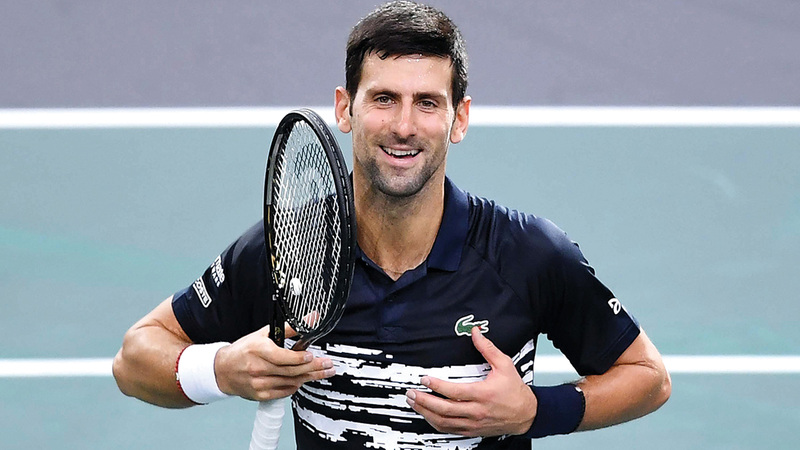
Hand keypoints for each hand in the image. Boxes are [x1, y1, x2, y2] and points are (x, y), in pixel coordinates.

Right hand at [213, 324, 334, 400]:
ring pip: (290, 382)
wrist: (224, 370)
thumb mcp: (263, 333)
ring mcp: (259, 383)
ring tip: (322, 373)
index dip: (299, 358)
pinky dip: (295, 386)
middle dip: (313, 369)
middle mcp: (258, 368)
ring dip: (308, 378)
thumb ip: (289, 328)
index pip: (282, 357)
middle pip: (291, 371)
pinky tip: (303, 380)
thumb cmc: (244, 350)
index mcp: (258, 350)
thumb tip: (310, 319)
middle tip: (328, 366)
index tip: (312, 356)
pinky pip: (283, 392)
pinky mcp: (260, 394)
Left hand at [405, 327, 537, 436]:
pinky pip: (450, 429)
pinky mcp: (472, 430)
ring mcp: (473, 423)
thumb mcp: (504, 365)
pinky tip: (427, 415)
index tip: (424, 379)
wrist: (527, 414)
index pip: (454, 392)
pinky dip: (435, 423)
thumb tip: (476, 333)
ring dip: (426, 413)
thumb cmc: (515, 391)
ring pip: (444, 422)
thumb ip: (488, 349)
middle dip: (424, 401)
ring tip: (414, 402)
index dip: (437, 386)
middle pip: (444, 410)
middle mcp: (476, 411)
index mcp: (483, 394)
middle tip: (411, 393)